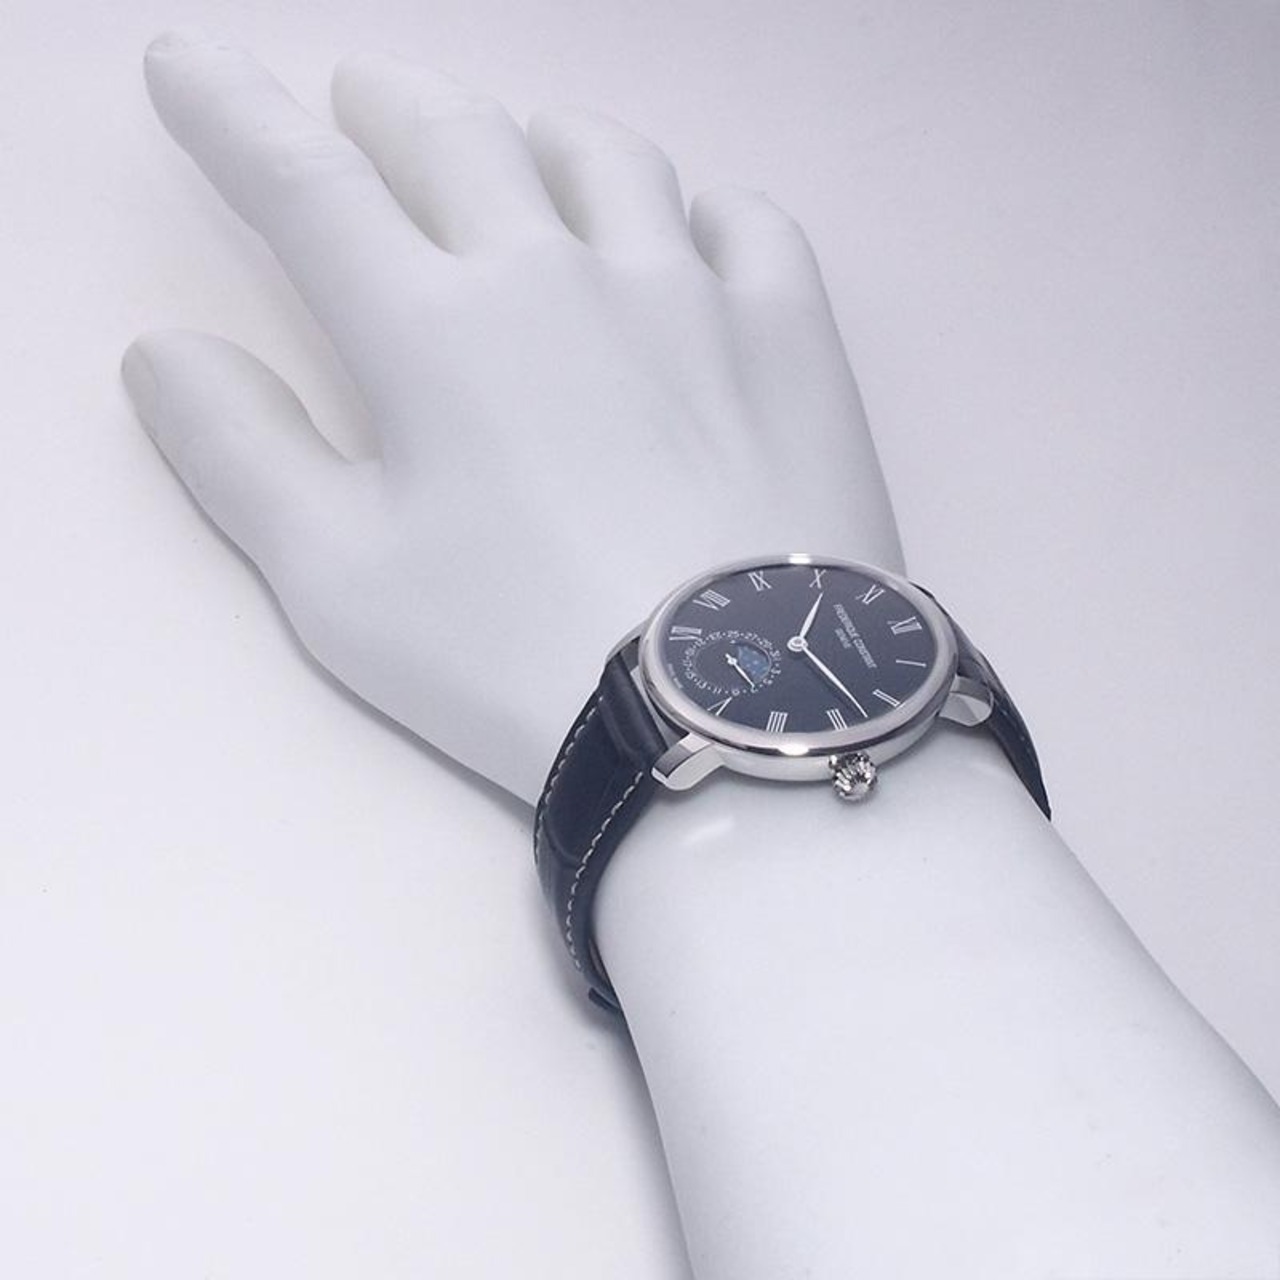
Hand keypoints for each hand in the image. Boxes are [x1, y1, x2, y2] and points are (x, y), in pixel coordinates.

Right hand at [123, 32, 902, 803]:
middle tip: (364, 101)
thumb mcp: (344, 587)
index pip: (306, 187)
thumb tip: (166, 353)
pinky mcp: (792, 338)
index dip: (231, 112)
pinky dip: (703, 212)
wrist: (732, 711)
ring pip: (606, 162)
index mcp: (433, 334)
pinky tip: (689, 234)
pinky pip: (749, 227)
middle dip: (391, 108)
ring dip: (542, 140)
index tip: (188, 65)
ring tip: (521, 150)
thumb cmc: (521, 660)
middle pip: (458, 144)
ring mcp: (690, 295)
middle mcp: (559, 277)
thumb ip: (244, 458)